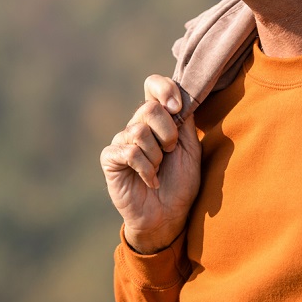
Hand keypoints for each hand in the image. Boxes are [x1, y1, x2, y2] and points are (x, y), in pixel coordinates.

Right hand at [100, 75, 201, 253]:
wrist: (169, 216)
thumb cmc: (181, 182)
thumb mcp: (190, 147)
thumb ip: (185, 120)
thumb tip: (180, 94)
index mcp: (157, 118)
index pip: (153, 85)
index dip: (165, 89)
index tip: (179, 108)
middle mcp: (137, 125)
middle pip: (149, 108)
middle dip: (167, 133)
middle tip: (170, 152)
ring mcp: (122, 141)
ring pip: (139, 132)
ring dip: (156, 156)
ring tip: (158, 170)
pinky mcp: (111, 159)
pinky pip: (129, 152)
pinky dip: (146, 169)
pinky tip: (151, 181)